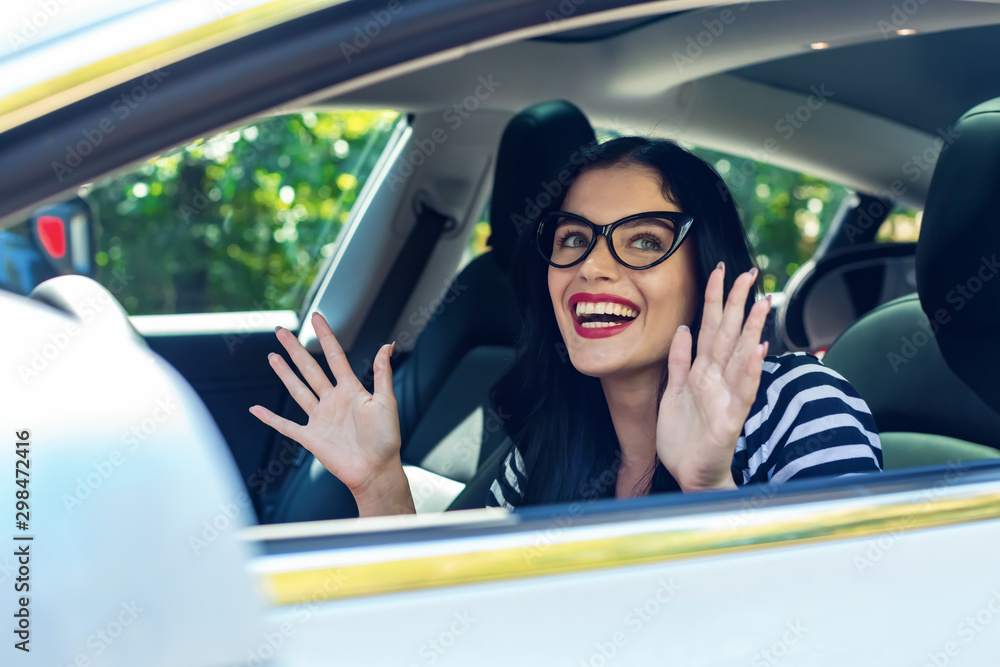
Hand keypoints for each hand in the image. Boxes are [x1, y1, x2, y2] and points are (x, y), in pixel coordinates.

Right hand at [249, 312, 413, 515]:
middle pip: (309, 369)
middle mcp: (332, 400)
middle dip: (295, 349)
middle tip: (281, 331)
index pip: (334, 356)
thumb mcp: (386, 401)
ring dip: (284, 373)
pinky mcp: (310, 437)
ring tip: (273, 355)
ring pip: (297, 390)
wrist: (375, 470)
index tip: (316, 317)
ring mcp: (320, 418)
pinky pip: (286, 425)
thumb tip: (387, 344)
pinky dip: (269, 418)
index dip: (325, 336)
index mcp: (351, 390)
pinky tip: (256, 409)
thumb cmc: (385, 439)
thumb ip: (382, 373)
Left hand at [656, 264, 770, 491]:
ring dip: (752, 330)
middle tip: (749, 273)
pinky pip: (743, 392)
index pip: (710, 328)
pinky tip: (759, 350)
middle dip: (737, 303)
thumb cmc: (684, 438)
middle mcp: (717, 380)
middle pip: (729, 335)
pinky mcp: (730, 420)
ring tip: (762, 303)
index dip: (715, 300)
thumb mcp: (671, 393)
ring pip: (741, 357)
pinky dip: (750, 371)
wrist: (689, 475)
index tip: (721, 272)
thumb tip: (683, 329)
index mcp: (701, 373)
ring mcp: (726, 398)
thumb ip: (678, 362)